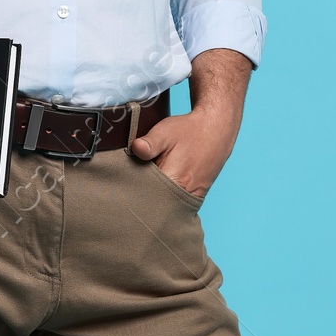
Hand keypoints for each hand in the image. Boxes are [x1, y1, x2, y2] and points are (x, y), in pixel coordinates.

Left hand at [128, 47, 251, 200]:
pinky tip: (153, 192)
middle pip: (154, 205)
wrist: (216, 129)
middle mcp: (183, 194)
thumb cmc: (189, 130)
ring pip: (164, 206)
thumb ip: (149, 143)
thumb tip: (135, 149)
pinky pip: (174, 203)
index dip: (131, 193)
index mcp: (174, 180)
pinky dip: (163, 200)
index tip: (119, 189)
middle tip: (122, 194)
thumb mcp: (166, 132)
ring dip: (151, 201)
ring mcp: (190, 197)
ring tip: (137, 193)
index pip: (145, 196)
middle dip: (139, 200)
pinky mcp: (194, 196)